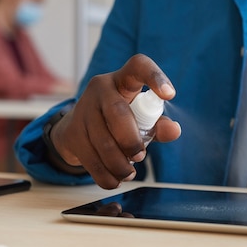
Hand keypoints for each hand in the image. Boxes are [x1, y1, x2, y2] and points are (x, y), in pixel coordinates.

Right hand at [49, 54, 180, 188]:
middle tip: (141, 156)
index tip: (170, 95)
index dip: (155, 77)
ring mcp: (83, 110)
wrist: (78, 129)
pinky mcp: (72, 133)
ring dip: (119, 163)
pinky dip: (105, 175)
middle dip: (131, 140)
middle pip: (117, 112)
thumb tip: (174, 130)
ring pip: (102, 140)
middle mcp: (101, 89)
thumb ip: (158, 124)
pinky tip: (115, 179)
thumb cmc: (118, 120)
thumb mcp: (141, 118)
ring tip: (129, 173)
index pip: (139, 66)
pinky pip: (90, 158)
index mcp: (123, 80)